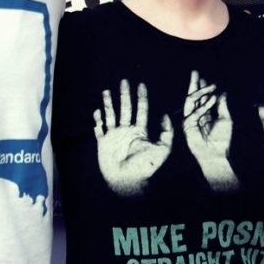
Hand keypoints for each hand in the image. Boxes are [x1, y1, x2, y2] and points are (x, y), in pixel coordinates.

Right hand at [94, 79, 172, 196]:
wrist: (128, 182)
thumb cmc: (146, 167)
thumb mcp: (163, 150)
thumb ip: (167, 133)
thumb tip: (165, 115)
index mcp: (140, 131)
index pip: (141, 110)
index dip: (142, 97)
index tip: (142, 85)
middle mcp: (127, 131)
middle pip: (126, 108)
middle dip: (125, 95)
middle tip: (124, 81)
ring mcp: (114, 136)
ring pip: (111, 115)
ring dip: (109, 103)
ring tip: (106, 91)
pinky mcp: (103, 143)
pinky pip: (99, 129)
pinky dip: (97, 121)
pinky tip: (96, 112)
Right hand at [182, 71, 238, 190]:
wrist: (216, 155)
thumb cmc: (222, 139)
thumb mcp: (225, 118)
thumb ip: (222, 105)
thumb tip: (222, 91)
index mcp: (205, 114)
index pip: (202, 98)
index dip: (203, 88)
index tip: (206, 78)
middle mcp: (196, 116)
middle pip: (193, 97)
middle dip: (194, 84)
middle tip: (195, 72)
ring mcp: (190, 120)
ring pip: (191, 102)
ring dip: (199, 91)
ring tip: (208, 84)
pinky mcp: (187, 126)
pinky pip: (194, 113)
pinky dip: (203, 106)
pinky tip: (212, 99)